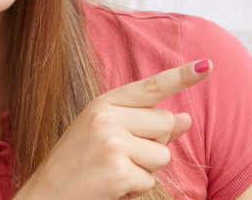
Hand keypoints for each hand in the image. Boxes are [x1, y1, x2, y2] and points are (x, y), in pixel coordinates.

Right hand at [14, 59, 212, 199]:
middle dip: (154, 145)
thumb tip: (187, 118)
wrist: (43, 197)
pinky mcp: (118, 170)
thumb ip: (147, 126)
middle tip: (121, 158)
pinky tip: (110, 187)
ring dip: (145, 171)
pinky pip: (149, 180)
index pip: (151, 86)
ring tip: (113, 173)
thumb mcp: (108, 136)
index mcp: (103, 104)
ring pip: (162, 155)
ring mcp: (112, 143)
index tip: (208, 64)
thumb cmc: (77, 167)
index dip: (182, 76)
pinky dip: (135, 189)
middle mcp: (106, 117)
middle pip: (165, 124)